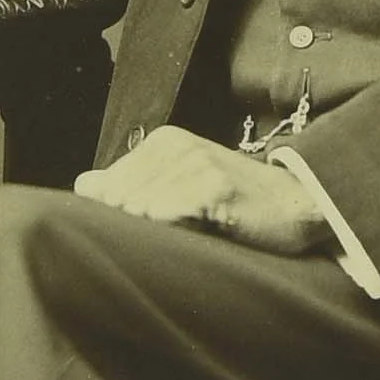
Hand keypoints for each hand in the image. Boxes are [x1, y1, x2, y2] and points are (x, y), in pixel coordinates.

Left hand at [72, 125, 331, 254]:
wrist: (297, 204)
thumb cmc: (237, 204)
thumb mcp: (179, 186)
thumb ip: (130, 184)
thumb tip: (83, 185)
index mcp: (161, 143)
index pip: (103, 190)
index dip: (119, 220)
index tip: (153, 231)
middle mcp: (174, 144)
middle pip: (117, 202)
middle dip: (135, 228)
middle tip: (175, 236)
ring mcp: (194, 161)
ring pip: (139, 212)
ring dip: (159, 235)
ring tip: (192, 235)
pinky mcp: (213, 185)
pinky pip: (165, 217)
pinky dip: (175, 234)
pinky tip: (203, 233)